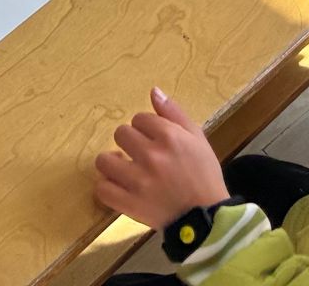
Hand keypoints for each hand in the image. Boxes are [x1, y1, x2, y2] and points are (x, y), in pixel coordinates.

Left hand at [93, 88, 228, 230]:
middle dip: (129, 142)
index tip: (154, 140)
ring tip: (124, 169)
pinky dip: (107, 187)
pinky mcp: (129, 204)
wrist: (207, 217)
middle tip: (140, 154)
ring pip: (104, 160)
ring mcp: (137, 181)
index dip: (146, 128)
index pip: (139, 118)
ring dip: (112, 163)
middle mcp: (151, 155)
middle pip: (120, 133)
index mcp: (169, 136)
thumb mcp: (197, 138)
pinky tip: (118, 186)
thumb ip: (174, 113)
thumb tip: (153, 90)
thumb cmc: (204, 175)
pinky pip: (102, 189)